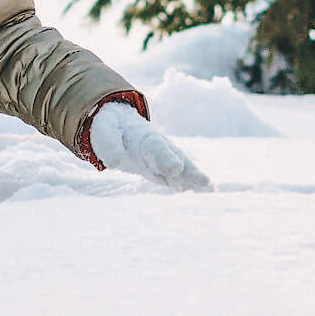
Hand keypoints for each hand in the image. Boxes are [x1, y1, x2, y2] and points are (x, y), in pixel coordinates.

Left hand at [88, 100, 210, 191]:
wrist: (120, 123)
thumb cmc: (112, 128)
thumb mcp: (104, 131)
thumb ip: (109, 144)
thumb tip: (113, 162)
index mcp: (144, 136)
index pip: (156, 148)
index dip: (165, 159)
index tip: (175, 169)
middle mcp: (160, 147)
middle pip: (176, 158)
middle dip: (188, 171)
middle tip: (203, 182)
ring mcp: (165, 157)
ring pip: (183, 168)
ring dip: (194, 179)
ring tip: (209, 189)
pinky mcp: (165, 169)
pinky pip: (180, 176)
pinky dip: (192, 184)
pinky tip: (206, 192)